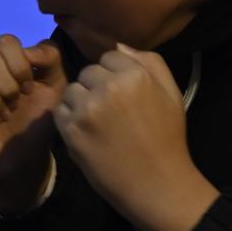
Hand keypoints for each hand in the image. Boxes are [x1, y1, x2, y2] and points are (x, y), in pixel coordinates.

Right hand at [0, 35, 68, 212]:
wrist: (21, 157)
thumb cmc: (35, 118)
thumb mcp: (55, 85)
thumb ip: (51, 57)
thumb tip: (28, 50)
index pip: (5, 43)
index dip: (21, 68)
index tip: (28, 90)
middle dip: (7, 86)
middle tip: (14, 106)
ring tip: (3, 116)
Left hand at [52, 45, 218, 230]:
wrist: (157, 185)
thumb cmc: (167, 139)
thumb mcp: (171, 93)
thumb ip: (150, 62)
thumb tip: (120, 46)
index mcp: (134, 74)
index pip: (110, 56)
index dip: (116, 74)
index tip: (124, 95)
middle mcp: (107, 86)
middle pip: (88, 72)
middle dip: (97, 86)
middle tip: (112, 112)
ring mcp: (86, 109)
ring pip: (72, 90)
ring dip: (81, 102)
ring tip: (99, 124)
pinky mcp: (71, 131)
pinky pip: (60, 111)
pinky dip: (70, 120)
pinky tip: (88, 134)